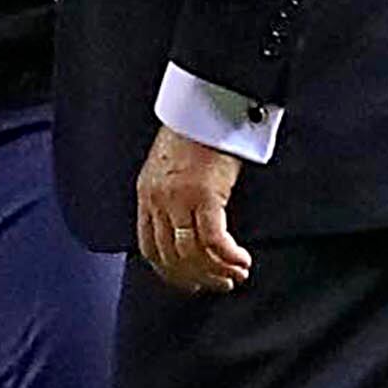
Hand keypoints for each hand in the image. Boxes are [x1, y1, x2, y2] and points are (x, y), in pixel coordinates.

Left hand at [135, 125, 255, 291]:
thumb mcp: (169, 166)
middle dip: (196, 277)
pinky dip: (228, 257)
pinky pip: (213, 241)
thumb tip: (184, 225)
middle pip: (171, 256)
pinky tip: (242, 261)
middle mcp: (157, 201)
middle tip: (219, 284)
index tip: (189, 283)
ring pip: (192, 253)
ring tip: (235, 276)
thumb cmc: (195, 131)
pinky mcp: (204, 196)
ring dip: (216, 271)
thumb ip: (170, 195)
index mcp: (146, 194)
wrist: (207, 102)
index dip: (169, 272)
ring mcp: (178, 200)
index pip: (149, 247)